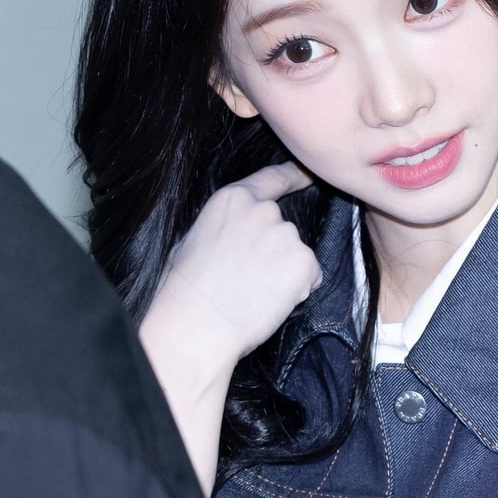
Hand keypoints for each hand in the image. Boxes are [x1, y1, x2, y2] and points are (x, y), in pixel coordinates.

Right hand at [152, 163, 321, 374]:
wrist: (197, 324)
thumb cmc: (186, 290)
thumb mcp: (194, 239)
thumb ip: (226, 226)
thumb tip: (235, 234)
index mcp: (233, 199)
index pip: (271, 180)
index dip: (293, 176)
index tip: (307, 173)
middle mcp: (263, 210)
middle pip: (282, 228)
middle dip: (273, 252)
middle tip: (245, 279)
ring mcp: (286, 234)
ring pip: (296, 255)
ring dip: (285, 273)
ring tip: (252, 292)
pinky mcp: (303, 261)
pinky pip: (311, 277)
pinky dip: (298, 291)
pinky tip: (269, 301)